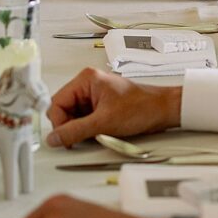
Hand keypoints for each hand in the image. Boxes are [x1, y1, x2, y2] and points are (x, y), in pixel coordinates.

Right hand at [45, 66, 181, 146]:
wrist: (163, 110)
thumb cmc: (142, 106)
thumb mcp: (104, 122)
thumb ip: (75, 131)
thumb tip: (54, 138)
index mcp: (86, 79)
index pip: (57, 102)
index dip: (59, 123)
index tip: (63, 138)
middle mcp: (88, 84)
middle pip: (63, 109)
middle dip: (69, 126)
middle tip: (80, 138)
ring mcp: (94, 95)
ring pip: (73, 116)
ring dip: (79, 129)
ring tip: (95, 133)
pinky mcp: (101, 105)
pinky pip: (84, 119)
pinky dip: (88, 129)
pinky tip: (99, 133)